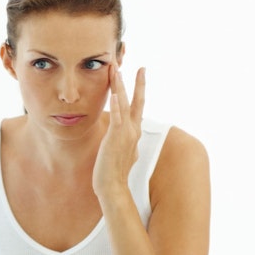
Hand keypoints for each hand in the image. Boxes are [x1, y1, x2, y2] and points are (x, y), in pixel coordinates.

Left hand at [92, 65, 144, 199]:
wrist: (113, 186)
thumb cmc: (115, 172)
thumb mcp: (124, 154)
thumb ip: (127, 144)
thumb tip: (130, 142)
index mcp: (134, 133)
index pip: (137, 108)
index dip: (139, 93)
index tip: (140, 79)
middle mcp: (133, 131)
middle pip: (137, 102)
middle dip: (138, 84)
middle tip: (141, 68)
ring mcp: (126, 133)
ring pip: (124, 104)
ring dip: (121, 86)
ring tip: (117, 70)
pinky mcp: (116, 137)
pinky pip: (117, 116)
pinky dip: (117, 103)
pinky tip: (115, 91)